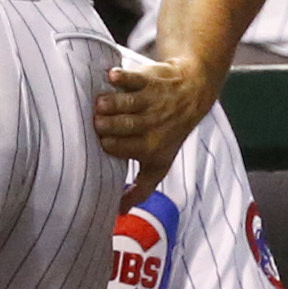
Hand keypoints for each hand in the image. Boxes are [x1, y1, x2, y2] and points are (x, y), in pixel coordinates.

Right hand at [94, 55, 214, 209]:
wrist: (192, 95)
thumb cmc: (169, 133)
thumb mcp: (160, 164)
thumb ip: (141, 188)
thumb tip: (120, 211)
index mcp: (152, 148)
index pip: (125, 148)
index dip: (109, 145)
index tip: (97, 143)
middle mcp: (153, 124)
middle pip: (126, 125)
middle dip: (109, 124)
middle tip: (95, 122)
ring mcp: (152, 101)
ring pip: (130, 102)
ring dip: (112, 103)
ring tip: (99, 104)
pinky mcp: (149, 79)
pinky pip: (135, 78)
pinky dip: (123, 77)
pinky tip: (111, 77)